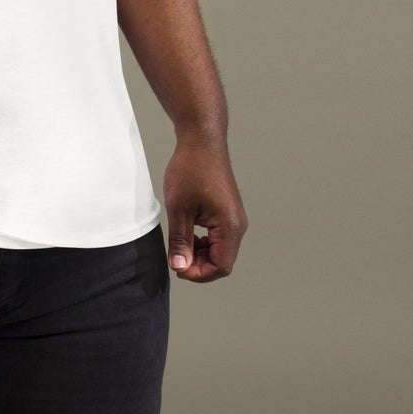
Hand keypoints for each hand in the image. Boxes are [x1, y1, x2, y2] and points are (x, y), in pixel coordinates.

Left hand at [163, 134, 246, 281]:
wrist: (201, 140)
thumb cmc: (191, 168)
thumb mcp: (179, 208)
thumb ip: (180, 240)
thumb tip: (180, 267)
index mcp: (230, 227)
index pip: (220, 267)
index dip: (198, 273)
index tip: (177, 266)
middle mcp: (238, 225)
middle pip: (221, 261)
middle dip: (198, 264)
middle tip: (175, 255)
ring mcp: (234, 218)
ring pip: (219, 250)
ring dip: (199, 253)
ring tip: (179, 242)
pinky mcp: (228, 212)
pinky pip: (218, 236)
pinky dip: (203, 241)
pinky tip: (187, 230)